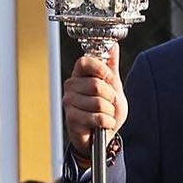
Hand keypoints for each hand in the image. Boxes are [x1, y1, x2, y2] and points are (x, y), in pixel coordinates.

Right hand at [64, 43, 126, 159]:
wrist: (101, 136)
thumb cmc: (104, 110)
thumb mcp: (112, 87)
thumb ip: (111, 67)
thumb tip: (113, 45)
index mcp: (79, 75)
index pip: (85, 62)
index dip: (100, 69)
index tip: (108, 78)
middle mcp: (70, 86)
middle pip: (97, 85)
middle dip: (110, 97)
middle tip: (108, 103)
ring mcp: (69, 102)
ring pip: (99, 103)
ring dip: (109, 112)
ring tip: (104, 114)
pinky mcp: (71, 118)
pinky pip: (98, 118)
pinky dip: (107, 123)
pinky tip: (103, 124)